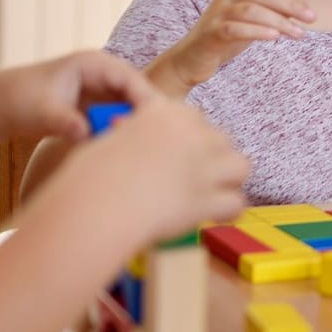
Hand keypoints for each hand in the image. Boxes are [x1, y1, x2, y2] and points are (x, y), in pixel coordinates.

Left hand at [0, 51, 162, 141]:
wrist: (3, 105)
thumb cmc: (21, 101)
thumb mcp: (43, 113)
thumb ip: (66, 123)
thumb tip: (85, 135)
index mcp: (93, 64)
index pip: (131, 79)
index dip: (146, 100)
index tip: (157, 124)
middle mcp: (104, 73)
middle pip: (138, 92)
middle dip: (148, 115)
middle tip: (160, 142)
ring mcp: (103, 89)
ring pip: (132, 106)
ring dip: (137, 124)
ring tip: (146, 149)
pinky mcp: (100, 105)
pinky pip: (121, 116)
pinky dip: (124, 130)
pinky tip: (128, 151)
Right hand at [60, 95, 248, 240]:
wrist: (95, 204)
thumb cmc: (90, 176)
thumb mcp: (110, 140)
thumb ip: (132, 134)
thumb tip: (130, 136)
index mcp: (165, 113)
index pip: (195, 119)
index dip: (191, 139)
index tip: (182, 154)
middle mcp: (190, 134)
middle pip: (222, 140)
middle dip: (214, 157)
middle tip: (199, 177)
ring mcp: (203, 166)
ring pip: (241, 166)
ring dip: (230, 179)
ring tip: (215, 194)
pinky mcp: (207, 198)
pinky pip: (236, 202)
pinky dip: (228, 212)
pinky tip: (216, 217)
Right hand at [150, 0, 315, 94]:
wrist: (189, 61)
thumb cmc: (223, 41)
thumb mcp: (250, 24)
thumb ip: (270, 15)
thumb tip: (300, 13)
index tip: (310, 12)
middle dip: (290, 5)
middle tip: (311, 19)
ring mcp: (217, 15)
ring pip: (251, 10)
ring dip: (279, 21)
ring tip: (298, 34)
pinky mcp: (211, 33)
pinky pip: (236, 28)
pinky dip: (257, 31)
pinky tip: (274, 38)